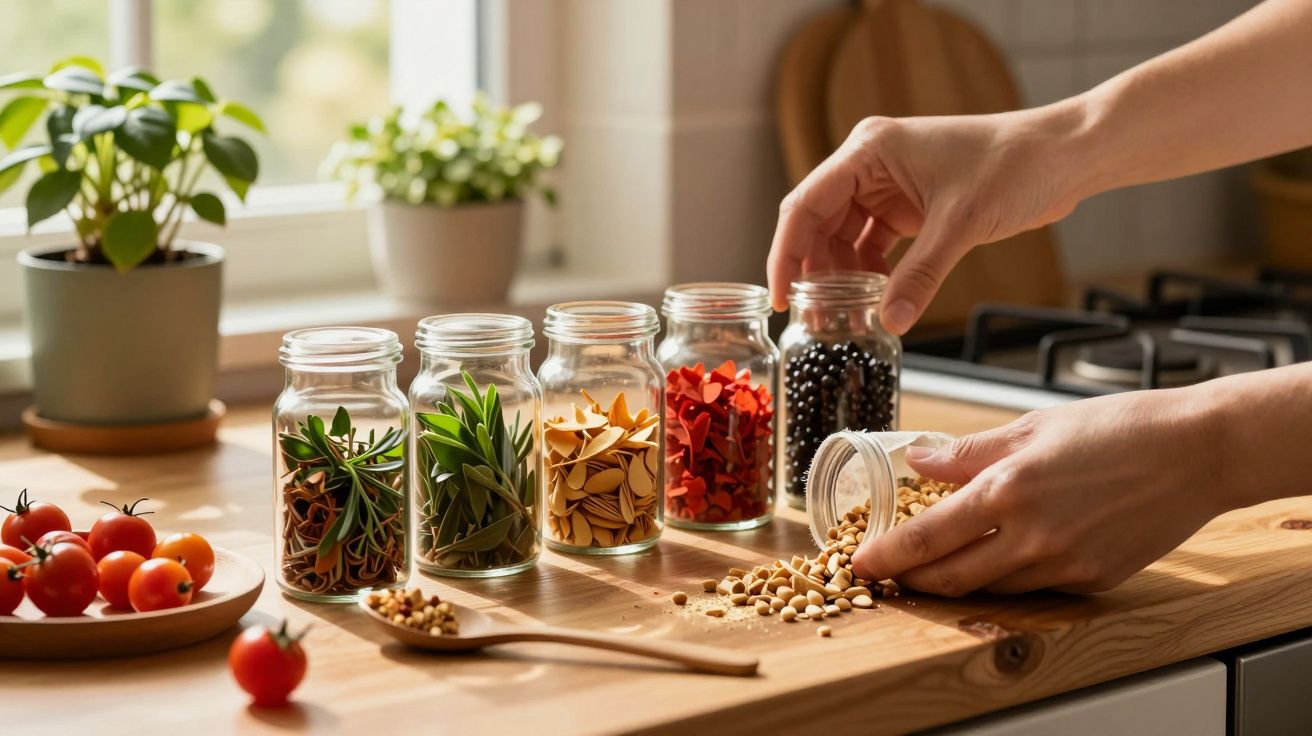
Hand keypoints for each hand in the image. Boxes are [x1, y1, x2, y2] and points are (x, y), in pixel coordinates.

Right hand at [766, 107, 1088, 333]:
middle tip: (816, 318)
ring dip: (844, 276)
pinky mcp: (909, 206)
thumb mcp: (962, 223)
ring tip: (846, 316)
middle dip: (814, 271)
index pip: (805, 205)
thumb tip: (889, 321)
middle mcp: (869, 164)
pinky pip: (872, 244)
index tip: (782, 298)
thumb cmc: (1016, 165)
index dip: (786, 254)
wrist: (1064, 156)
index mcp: (868, 150)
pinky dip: (871, 273)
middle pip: (818, 224)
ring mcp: (887, 184)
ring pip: (843, 238)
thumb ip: (921, 275)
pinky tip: (878, 300)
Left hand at [850, 387, 1228, 594]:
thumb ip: (968, 450)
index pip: (926, 538)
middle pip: (950, 578)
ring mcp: (1064, 563)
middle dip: (912, 581)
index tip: (860, 562)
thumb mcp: (1032, 425)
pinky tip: (1004, 555)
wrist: (1197, 451)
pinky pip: (1035, 589)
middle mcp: (1031, 535)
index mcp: (1007, 489)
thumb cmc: (1118, 427)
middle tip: (889, 574)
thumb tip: (917, 457)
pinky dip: (1010, 576)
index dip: (886, 556)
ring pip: (990, 588)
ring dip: (958, 581)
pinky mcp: (1093, 580)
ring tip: (940, 564)